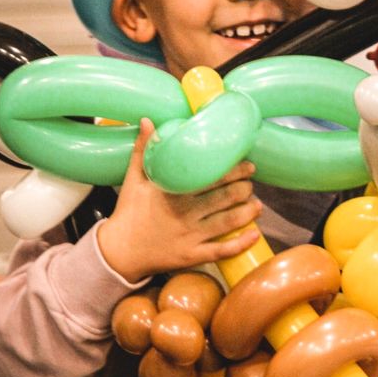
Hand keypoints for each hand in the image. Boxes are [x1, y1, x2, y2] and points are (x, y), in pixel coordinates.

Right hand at [97, 119, 261, 281]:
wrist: (119, 252)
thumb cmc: (128, 212)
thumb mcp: (133, 179)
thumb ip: (143, 150)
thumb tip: (148, 121)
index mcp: (172, 191)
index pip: (210, 177)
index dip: (233, 170)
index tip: (247, 164)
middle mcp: (184, 213)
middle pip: (224, 197)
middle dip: (244, 188)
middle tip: (251, 182)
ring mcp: (190, 236)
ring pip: (227, 222)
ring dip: (247, 212)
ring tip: (258, 204)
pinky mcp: (192, 255)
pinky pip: (221, 251)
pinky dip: (240, 244)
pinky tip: (254, 235)